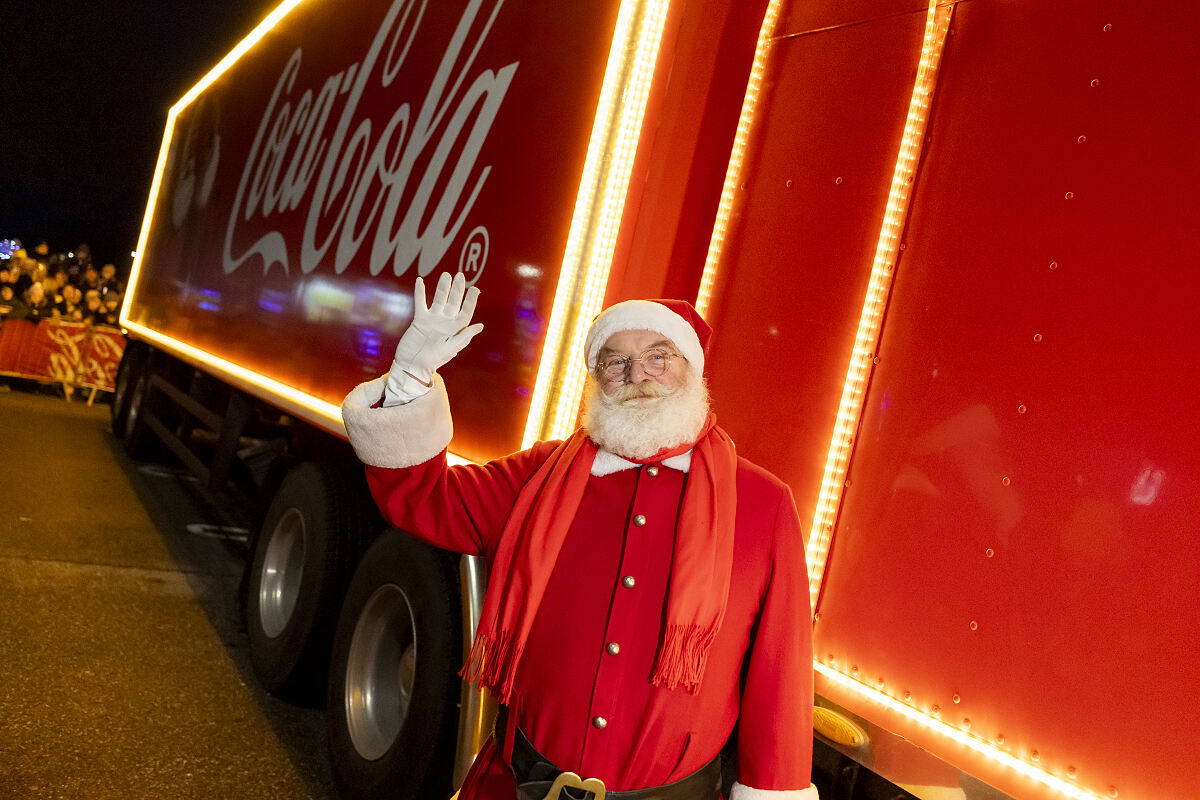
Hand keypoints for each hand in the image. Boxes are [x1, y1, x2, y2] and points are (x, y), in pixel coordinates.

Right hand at [384, 272, 482, 405]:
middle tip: (460, 275)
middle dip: (457, 289)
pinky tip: (419, 280)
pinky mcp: (420, 319)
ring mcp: (432, 319)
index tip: (475, 289)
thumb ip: (464, 337)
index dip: (471, 301)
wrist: (413, 365)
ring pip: (439, 299)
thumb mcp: (450, 349)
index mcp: (455, 329)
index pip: (465, 312)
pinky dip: (420, 292)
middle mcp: (445, 322)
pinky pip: (421, 303)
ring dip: (442, 287)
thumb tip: (480, 326)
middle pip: (453, 302)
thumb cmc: (433, 360)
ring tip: (446, 274)